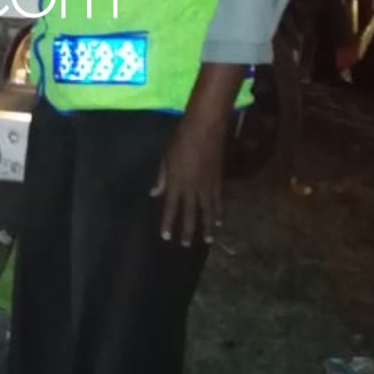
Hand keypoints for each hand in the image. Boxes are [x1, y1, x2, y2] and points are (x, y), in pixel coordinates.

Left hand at [150, 62, 244, 245]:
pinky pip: (218, 201)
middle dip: (187, 230)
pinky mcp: (218, 180)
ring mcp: (207, 185)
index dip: (168, 222)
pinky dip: (218, 212)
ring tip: (206, 241)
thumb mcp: (166, 156)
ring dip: (206, 227)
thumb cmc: (181, 138)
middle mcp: (192, 187)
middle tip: (185, 245)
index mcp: (176, 181)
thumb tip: (155, 193)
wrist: (205, 127)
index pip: (170, 207)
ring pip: (207, 211)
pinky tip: (219, 221)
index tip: (166, 236)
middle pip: (189, 213)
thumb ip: (162, 176)